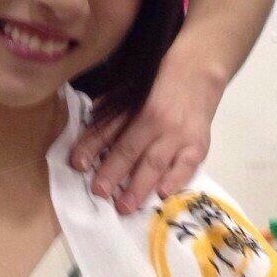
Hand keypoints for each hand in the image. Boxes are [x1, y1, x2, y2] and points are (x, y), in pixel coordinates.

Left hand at [69, 55, 225, 212]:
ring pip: (156, 162)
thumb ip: (112, 107)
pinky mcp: (199, 145)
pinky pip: (187, 166)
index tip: (76, 164)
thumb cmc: (161, 80)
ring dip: (139, 186)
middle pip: (131, 149)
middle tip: (98, 192)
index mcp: (137, 106)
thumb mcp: (133, 87)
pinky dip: (175, 180)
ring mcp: (179, 135)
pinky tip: (162, 194)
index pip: (109, 129)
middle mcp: (157, 121)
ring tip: (125, 206)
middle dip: (113, 172)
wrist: (201, 70)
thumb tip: (89, 120)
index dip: (91, 147)